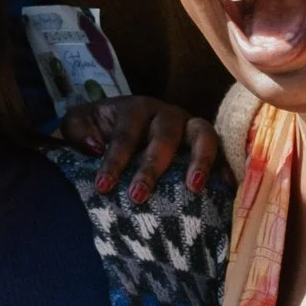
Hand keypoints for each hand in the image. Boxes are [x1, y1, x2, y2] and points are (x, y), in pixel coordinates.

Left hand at [59, 95, 220, 200]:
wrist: (120, 125)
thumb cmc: (99, 129)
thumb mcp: (79, 124)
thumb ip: (79, 131)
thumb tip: (95, 147)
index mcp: (135, 108)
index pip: (125, 134)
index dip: (114, 160)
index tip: (103, 186)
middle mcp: (166, 114)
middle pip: (164, 136)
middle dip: (151, 167)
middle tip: (138, 197)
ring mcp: (189, 126)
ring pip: (202, 134)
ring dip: (200, 160)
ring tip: (193, 188)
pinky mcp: (205, 143)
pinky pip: (222, 149)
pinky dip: (225, 165)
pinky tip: (225, 186)